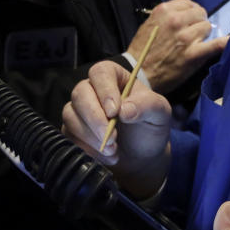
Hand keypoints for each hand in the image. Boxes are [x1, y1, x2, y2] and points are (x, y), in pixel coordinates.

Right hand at [62, 60, 170, 197]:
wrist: (141, 154)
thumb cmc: (150, 126)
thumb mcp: (159, 113)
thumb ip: (147, 105)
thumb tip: (125, 110)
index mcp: (115, 77)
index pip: (101, 73)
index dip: (105, 91)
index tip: (114, 112)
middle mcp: (93, 90)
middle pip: (80, 94)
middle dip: (95, 119)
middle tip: (112, 139)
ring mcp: (80, 110)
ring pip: (71, 116)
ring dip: (91, 137)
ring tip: (113, 150)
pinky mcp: (72, 130)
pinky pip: (69, 136)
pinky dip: (87, 149)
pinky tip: (106, 156)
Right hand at [129, 0, 228, 92]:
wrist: (137, 73)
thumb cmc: (142, 50)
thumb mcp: (150, 24)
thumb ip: (167, 16)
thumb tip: (187, 13)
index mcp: (164, 11)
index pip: (189, 4)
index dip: (191, 13)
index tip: (190, 21)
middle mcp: (176, 21)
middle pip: (200, 14)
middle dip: (198, 23)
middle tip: (192, 35)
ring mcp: (185, 37)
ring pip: (207, 27)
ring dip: (203, 36)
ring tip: (194, 45)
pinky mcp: (193, 54)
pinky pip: (216, 44)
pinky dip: (225, 43)